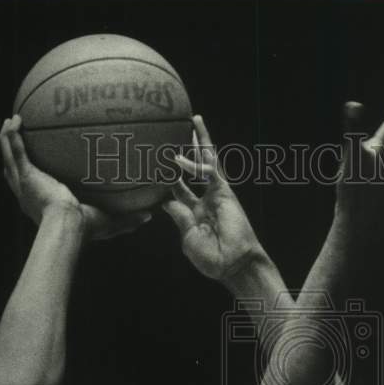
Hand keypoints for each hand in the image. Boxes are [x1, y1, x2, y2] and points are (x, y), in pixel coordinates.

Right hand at [0, 115, 151, 239]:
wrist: (69, 226)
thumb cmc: (85, 229)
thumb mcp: (109, 221)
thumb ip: (127, 218)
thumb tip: (149, 216)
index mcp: (44, 204)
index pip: (36, 188)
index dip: (34, 176)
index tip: (41, 165)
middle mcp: (29, 194)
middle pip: (15, 172)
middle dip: (15, 156)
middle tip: (19, 140)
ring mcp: (24, 184)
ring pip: (9, 158)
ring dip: (7, 139)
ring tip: (10, 121)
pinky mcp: (26, 175)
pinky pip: (15, 150)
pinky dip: (12, 135)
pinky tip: (16, 119)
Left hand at [162, 115, 260, 284]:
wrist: (233, 264)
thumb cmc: (212, 259)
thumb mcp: (189, 239)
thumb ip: (180, 219)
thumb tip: (166, 202)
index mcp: (192, 214)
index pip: (176, 191)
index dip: (165, 180)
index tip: (150, 168)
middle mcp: (203, 200)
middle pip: (190, 170)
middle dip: (183, 152)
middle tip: (172, 134)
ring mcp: (214, 194)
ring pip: (205, 162)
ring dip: (200, 142)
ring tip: (193, 120)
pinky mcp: (225, 193)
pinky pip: (211, 172)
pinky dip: (201, 161)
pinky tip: (190, 150)